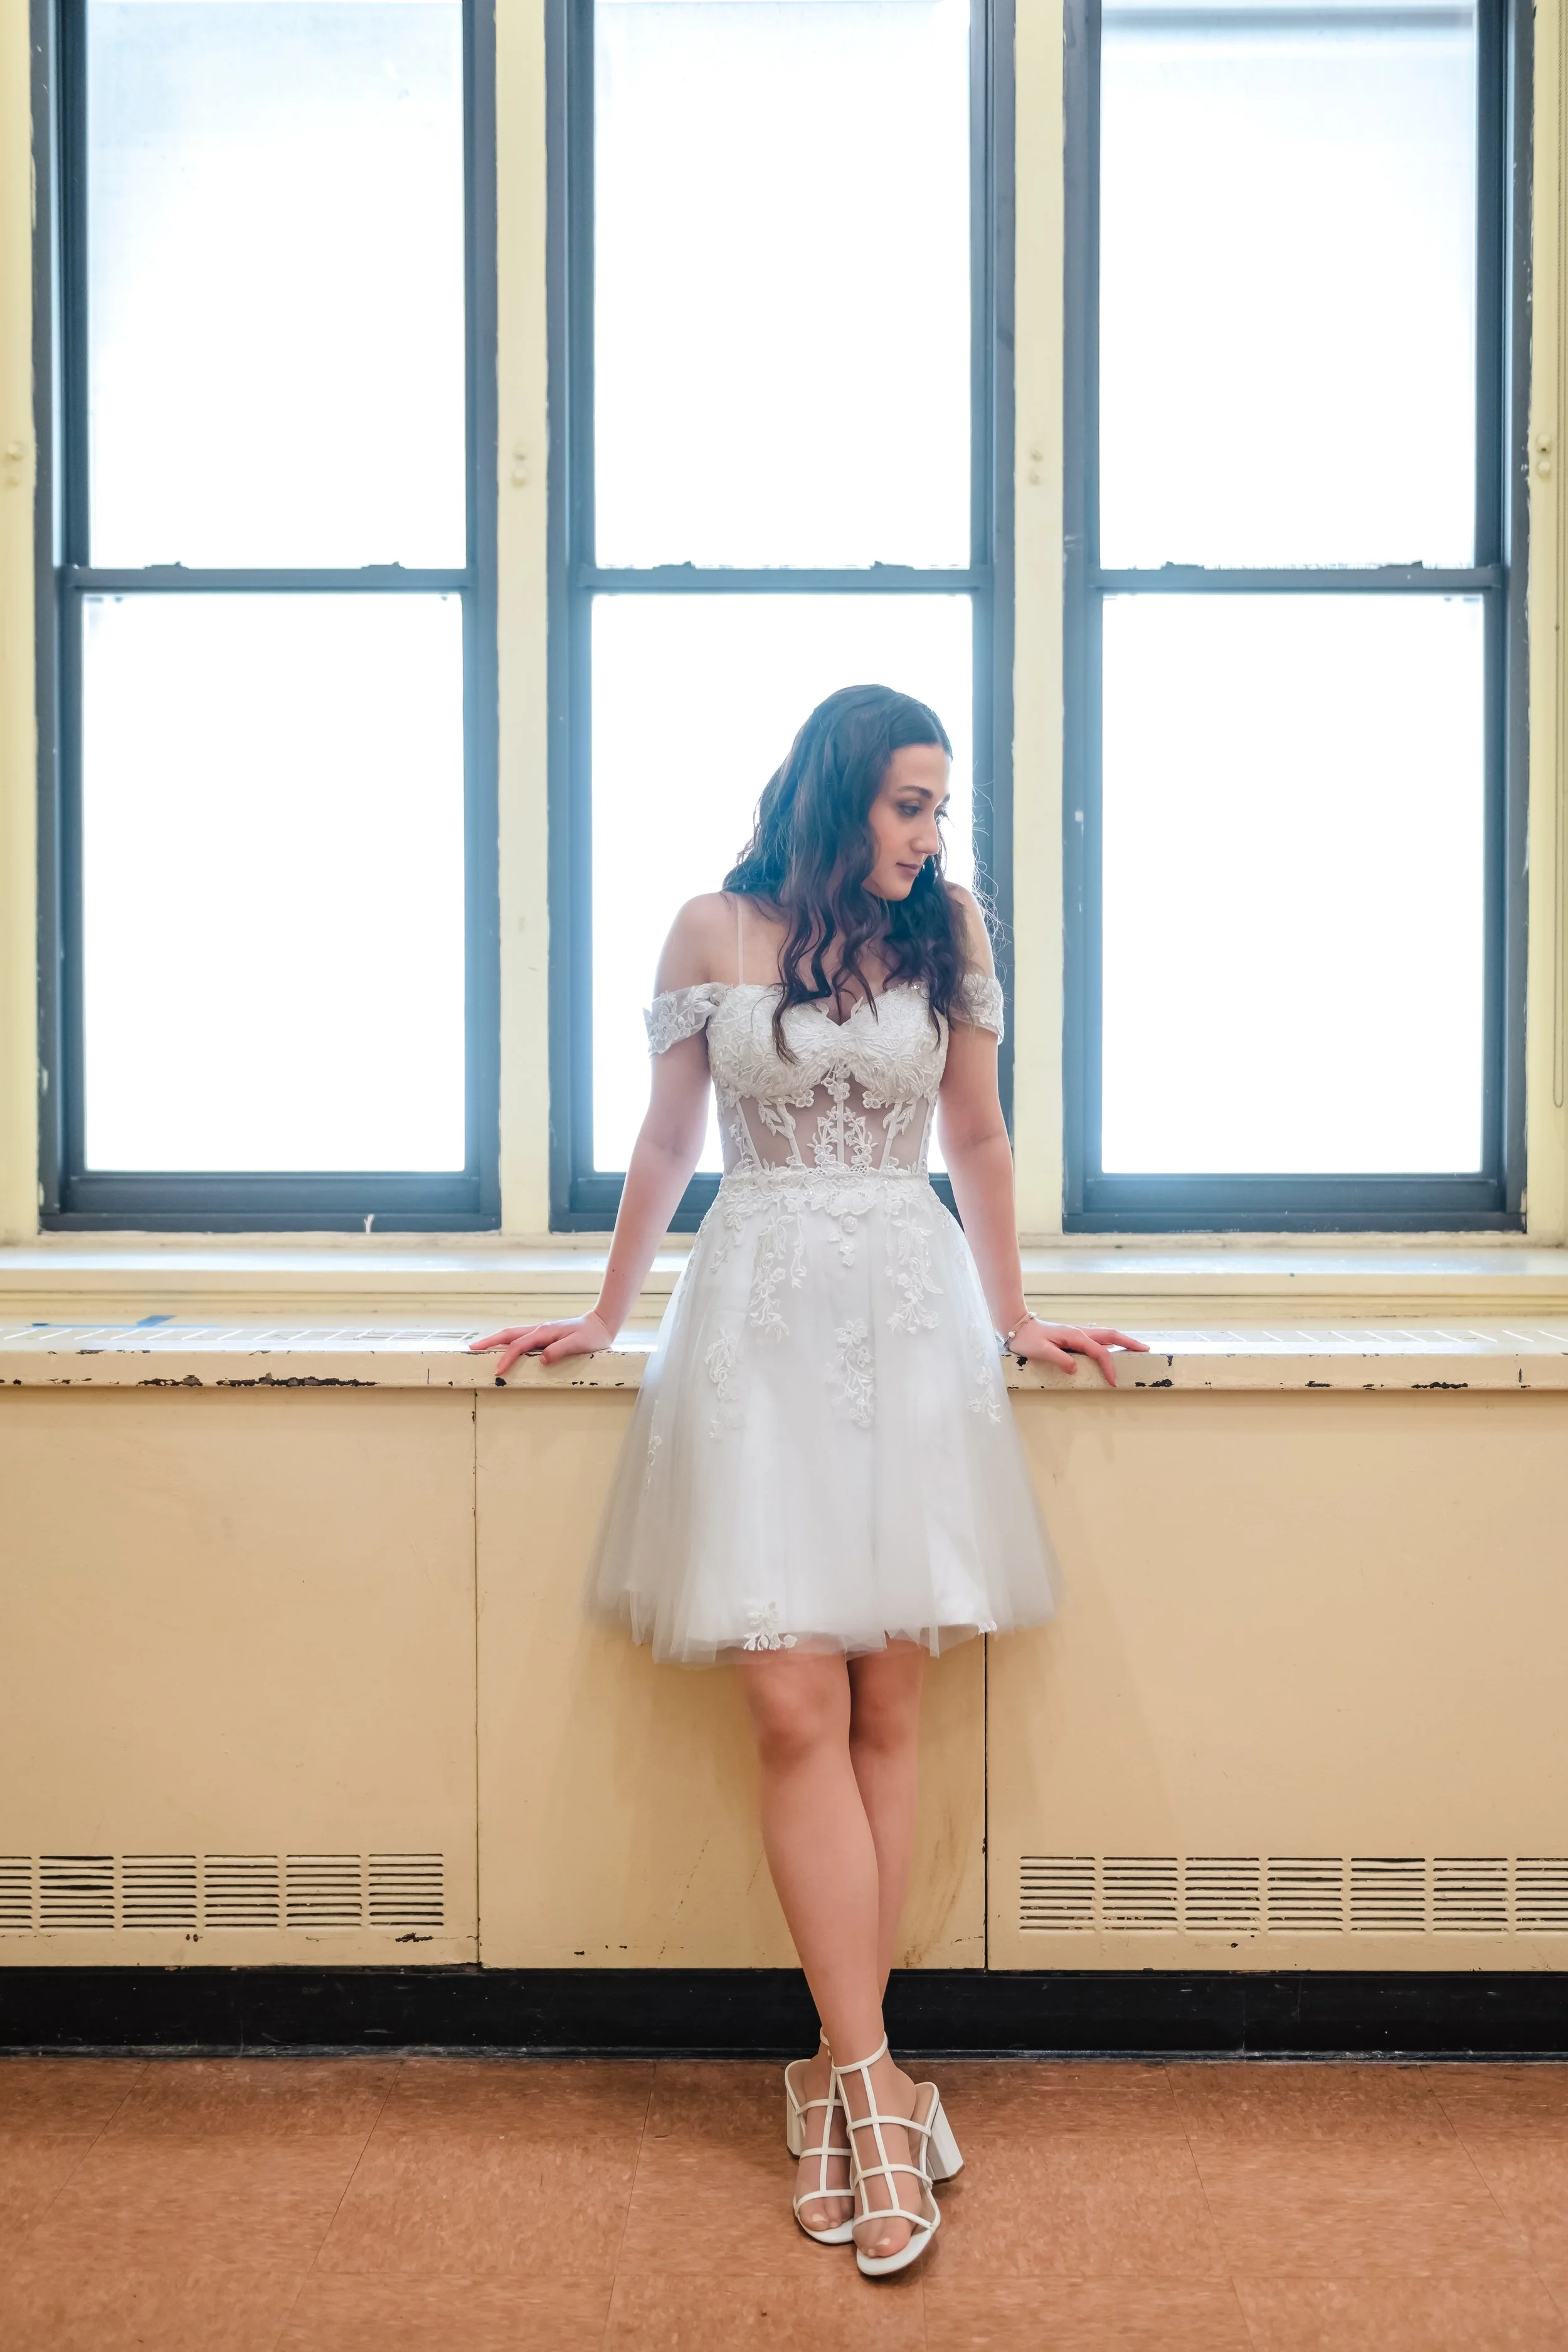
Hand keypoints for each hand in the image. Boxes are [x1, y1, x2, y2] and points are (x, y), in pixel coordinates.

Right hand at [468, 1311, 612, 1376]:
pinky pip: (520, 1339)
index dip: (507, 1358)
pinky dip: (507, 1343)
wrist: (601, 1324)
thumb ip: (560, 1350)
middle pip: (508, 1334)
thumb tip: (542, 1359)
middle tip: (471, 1349)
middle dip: (489, 1342)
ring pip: (512, 1335)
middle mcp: (539, 1329)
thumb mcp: (579, 1344)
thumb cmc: (591, 1336)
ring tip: (479, 1348)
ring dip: (495, 1341)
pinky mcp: (543, 1336)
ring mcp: (540, 1331)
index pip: (519, 1345)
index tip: (498, 1370)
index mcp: (544, 1332)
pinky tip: (502, 1349)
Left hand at [1009, 1318, 1148, 1387]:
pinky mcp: (1074, 1335)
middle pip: (1111, 1335)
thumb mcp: (1041, 1351)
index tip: (1113, 1382)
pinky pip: (1098, 1338)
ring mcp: (1077, 1332)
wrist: (1017, 1327)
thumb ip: (1059, 1359)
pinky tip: (1113, 1348)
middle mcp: (1080, 1332)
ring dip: (1122, 1340)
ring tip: (1136, 1347)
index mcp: (1075, 1336)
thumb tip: (1076, 1369)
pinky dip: (1111, 1342)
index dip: (1109, 1367)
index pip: (1100, 1352)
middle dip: (1129, 1342)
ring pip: (1106, 1335)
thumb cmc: (1027, 1339)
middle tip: (1146, 1350)